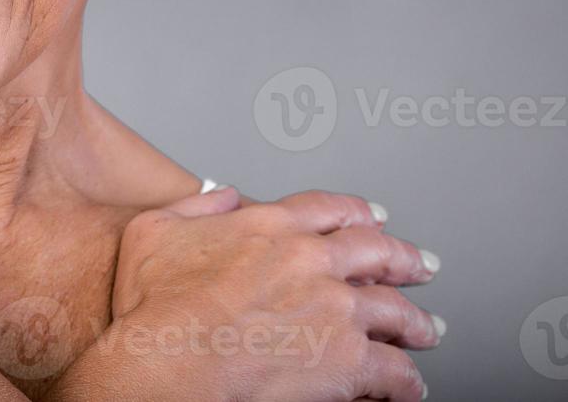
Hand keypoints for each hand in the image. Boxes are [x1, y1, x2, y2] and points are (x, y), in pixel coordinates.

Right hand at [90, 187, 440, 400]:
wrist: (171, 361)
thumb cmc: (155, 306)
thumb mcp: (153, 230)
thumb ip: (194, 205)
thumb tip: (222, 196)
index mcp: (269, 226)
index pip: (328, 209)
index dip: (355, 212)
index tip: (372, 218)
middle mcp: (311, 261)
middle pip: (377, 251)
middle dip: (403, 259)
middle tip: (418, 266)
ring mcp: (336, 311)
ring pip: (396, 311)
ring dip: (415, 322)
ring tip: (425, 330)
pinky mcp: (349, 361)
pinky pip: (395, 371)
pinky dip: (406, 380)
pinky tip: (409, 386)